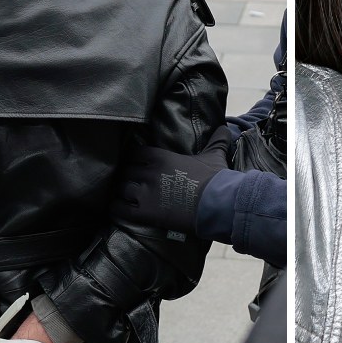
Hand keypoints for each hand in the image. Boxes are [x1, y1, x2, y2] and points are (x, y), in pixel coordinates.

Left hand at [109, 132, 231, 233]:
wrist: (217, 204)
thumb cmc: (215, 179)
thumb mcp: (214, 156)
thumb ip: (216, 141)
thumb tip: (225, 129)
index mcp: (161, 157)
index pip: (134, 152)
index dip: (133, 158)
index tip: (134, 162)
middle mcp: (148, 173)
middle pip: (125, 171)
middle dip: (126, 175)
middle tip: (129, 181)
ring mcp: (145, 193)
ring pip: (121, 188)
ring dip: (122, 192)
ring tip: (124, 195)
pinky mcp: (145, 213)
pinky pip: (120, 209)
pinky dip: (116, 208)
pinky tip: (117, 208)